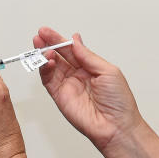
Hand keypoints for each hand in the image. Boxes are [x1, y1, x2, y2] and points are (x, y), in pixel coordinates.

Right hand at [36, 27, 143, 152]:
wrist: (116, 126)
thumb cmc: (119, 101)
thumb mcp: (107, 71)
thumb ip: (87, 56)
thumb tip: (75, 40)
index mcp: (90, 67)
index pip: (71, 50)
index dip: (59, 40)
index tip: (47, 31)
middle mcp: (77, 76)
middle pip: (59, 56)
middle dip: (47, 44)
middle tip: (39, 35)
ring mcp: (67, 86)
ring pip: (51, 67)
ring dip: (44, 56)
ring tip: (42, 48)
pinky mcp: (59, 97)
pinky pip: (48, 81)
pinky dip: (44, 70)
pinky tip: (47, 61)